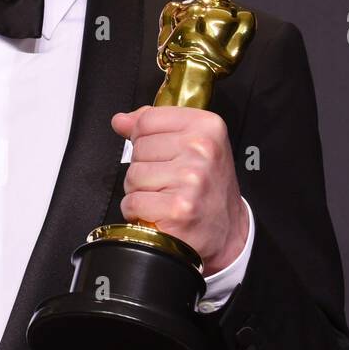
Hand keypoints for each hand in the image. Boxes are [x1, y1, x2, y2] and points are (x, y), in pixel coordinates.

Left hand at [111, 105, 247, 273]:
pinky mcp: (178, 208)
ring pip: (133, 175)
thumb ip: (155, 127)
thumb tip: (121, 120)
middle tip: (167, 180)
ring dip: (140, 190)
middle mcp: (202, 150)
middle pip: (139, 148)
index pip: (148, 119)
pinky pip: (133, 201)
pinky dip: (137, 211)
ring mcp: (191, 179)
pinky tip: (157, 212)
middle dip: (143, 167)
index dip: (143, 137)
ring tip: (163, 196)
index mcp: (207, 127)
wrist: (227, 230)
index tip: (159, 152)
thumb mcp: (192, 146)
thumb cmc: (207, 187)